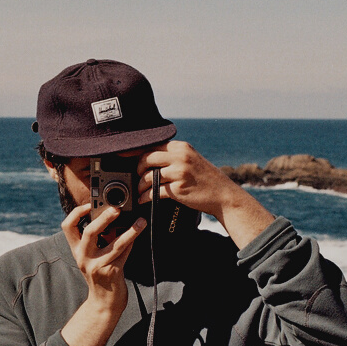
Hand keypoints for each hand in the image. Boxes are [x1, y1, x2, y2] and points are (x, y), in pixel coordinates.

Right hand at [59, 204, 146, 345]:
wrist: (104, 301)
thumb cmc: (101, 273)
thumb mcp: (94, 255)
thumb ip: (100, 237)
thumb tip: (115, 215)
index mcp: (77, 250)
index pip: (67, 227)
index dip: (76, 213)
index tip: (88, 204)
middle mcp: (84, 257)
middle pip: (90, 232)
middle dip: (104, 218)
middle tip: (116, 209)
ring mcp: (98, 266)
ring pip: (115, 244)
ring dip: (130, 231)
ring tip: (140, 221)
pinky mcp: (112, 272)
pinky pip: (124, 253)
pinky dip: (132, 242)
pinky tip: (139, 233)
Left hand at [136, 141, 274, 248]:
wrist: (223, 195)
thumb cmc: (204, 178)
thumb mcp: (190, 159)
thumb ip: (172, 156)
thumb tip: (147, 157)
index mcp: (181, 147)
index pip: (152, 145)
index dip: (135, 151)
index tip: (124, 156)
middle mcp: (180, 156)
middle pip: (146, 158)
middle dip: (137, 169)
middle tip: (136, 177)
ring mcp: (179, 172)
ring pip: (148, 176)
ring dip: (139, 186)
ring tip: (138, 191)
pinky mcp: (178, 188)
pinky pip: (154, 192)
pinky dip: (145, 197)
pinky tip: (143, 200)